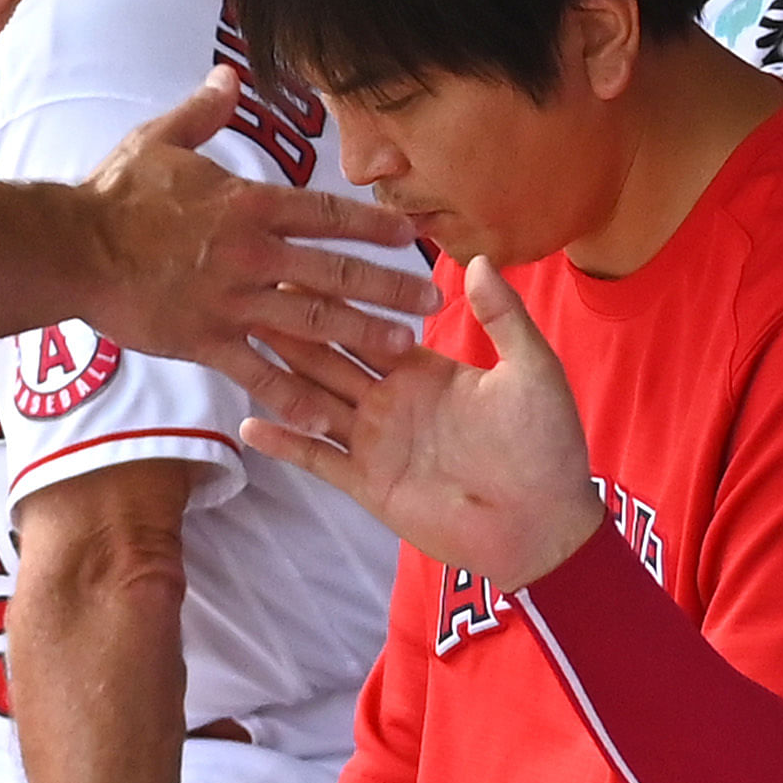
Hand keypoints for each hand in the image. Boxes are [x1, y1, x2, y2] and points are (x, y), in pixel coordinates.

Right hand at [76, 67, 434, 407]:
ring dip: (362, 336)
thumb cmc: (115, 195)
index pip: (327, 212)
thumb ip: (203, 112)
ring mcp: (232, 301)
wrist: (71, 248)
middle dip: (389, 286)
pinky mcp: (206, 341)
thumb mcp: (159, 139)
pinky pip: (259, 373)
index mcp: (248, 204)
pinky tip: (326, 416)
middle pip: (335, 271)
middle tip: (431, 300)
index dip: (373, 223)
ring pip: (312, 323)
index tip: (411, 232)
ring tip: (403, 349)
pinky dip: (293, 396)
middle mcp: (252, 254)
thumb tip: (227, 76)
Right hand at [236, 260, 607, 591]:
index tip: (298, 267)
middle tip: (250, 293)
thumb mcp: (531, 369)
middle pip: (329, 357)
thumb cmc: (546, 446)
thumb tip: (476, 258)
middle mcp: (391, 400)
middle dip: (293, 329)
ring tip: (236, 344)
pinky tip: (248, 424)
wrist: (542, 524)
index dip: (335, 300)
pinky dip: (284, 442)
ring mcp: (375, 442)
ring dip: (278, 375)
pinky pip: (317, 458)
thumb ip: (502, 316)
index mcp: (424, 369)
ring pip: (314, 400)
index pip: (367, 325)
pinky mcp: (367, 483)